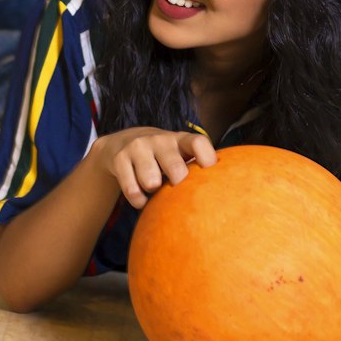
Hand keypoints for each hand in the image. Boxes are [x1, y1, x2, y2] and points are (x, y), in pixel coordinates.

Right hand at [90, 127, 216, 208]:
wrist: (120, 144)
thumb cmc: (161, 155)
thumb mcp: (178, 153)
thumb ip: (196, 166)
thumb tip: (221, 193)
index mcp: (179, 139)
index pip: (199, 143)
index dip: (208, 159)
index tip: (210, 174)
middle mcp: (159, 140)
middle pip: (176, 168)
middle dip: (177, 182)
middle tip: (175, 186)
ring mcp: (138, 147)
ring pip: (151, 181)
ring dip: (154, 190)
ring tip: (154, 186)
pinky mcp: (119, 159)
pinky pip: (133, 191)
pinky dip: (138, 200)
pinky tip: (141, 196)